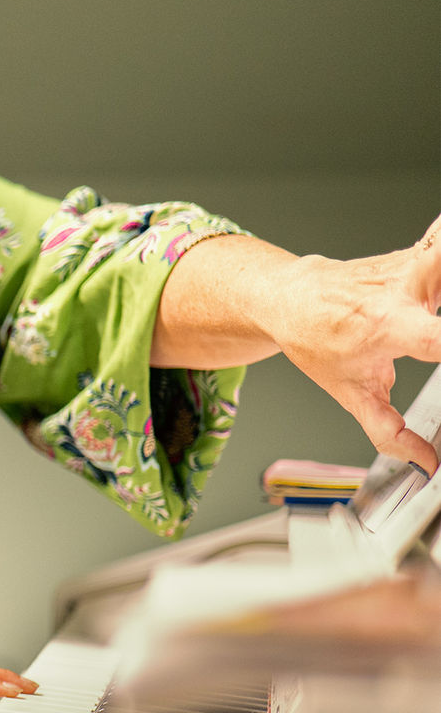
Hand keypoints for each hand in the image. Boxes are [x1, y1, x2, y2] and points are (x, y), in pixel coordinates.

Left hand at [267, 214, 440, 474]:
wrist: (287, 297)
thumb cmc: (314, 339)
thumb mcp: (349, 393)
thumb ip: (389, 431)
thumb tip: (425, 461)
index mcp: (388, 326)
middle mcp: (402, 288)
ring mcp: (412, 264)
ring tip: (438, 305)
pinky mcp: (419, 251)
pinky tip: (440, 278)